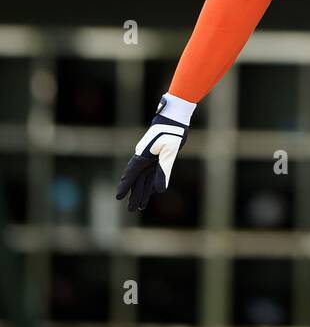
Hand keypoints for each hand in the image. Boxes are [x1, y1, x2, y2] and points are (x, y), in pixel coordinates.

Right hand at [116, 97, 188, 211]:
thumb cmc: (172, 132)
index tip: (118, 197)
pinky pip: (151, 173)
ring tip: (139, 206)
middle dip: (134, 194)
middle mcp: (143, 157)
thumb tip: (159, 191)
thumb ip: (164, 171)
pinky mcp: (156, 156)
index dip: (125, 186)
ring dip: (142, 191)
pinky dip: (150, 183)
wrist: (174, 117)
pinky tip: (150, 192)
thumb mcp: (169, 152)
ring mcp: (149, 157)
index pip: (131, 174)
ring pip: (144, 178)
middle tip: (131, 209)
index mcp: (143, 156)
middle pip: (137, 179)